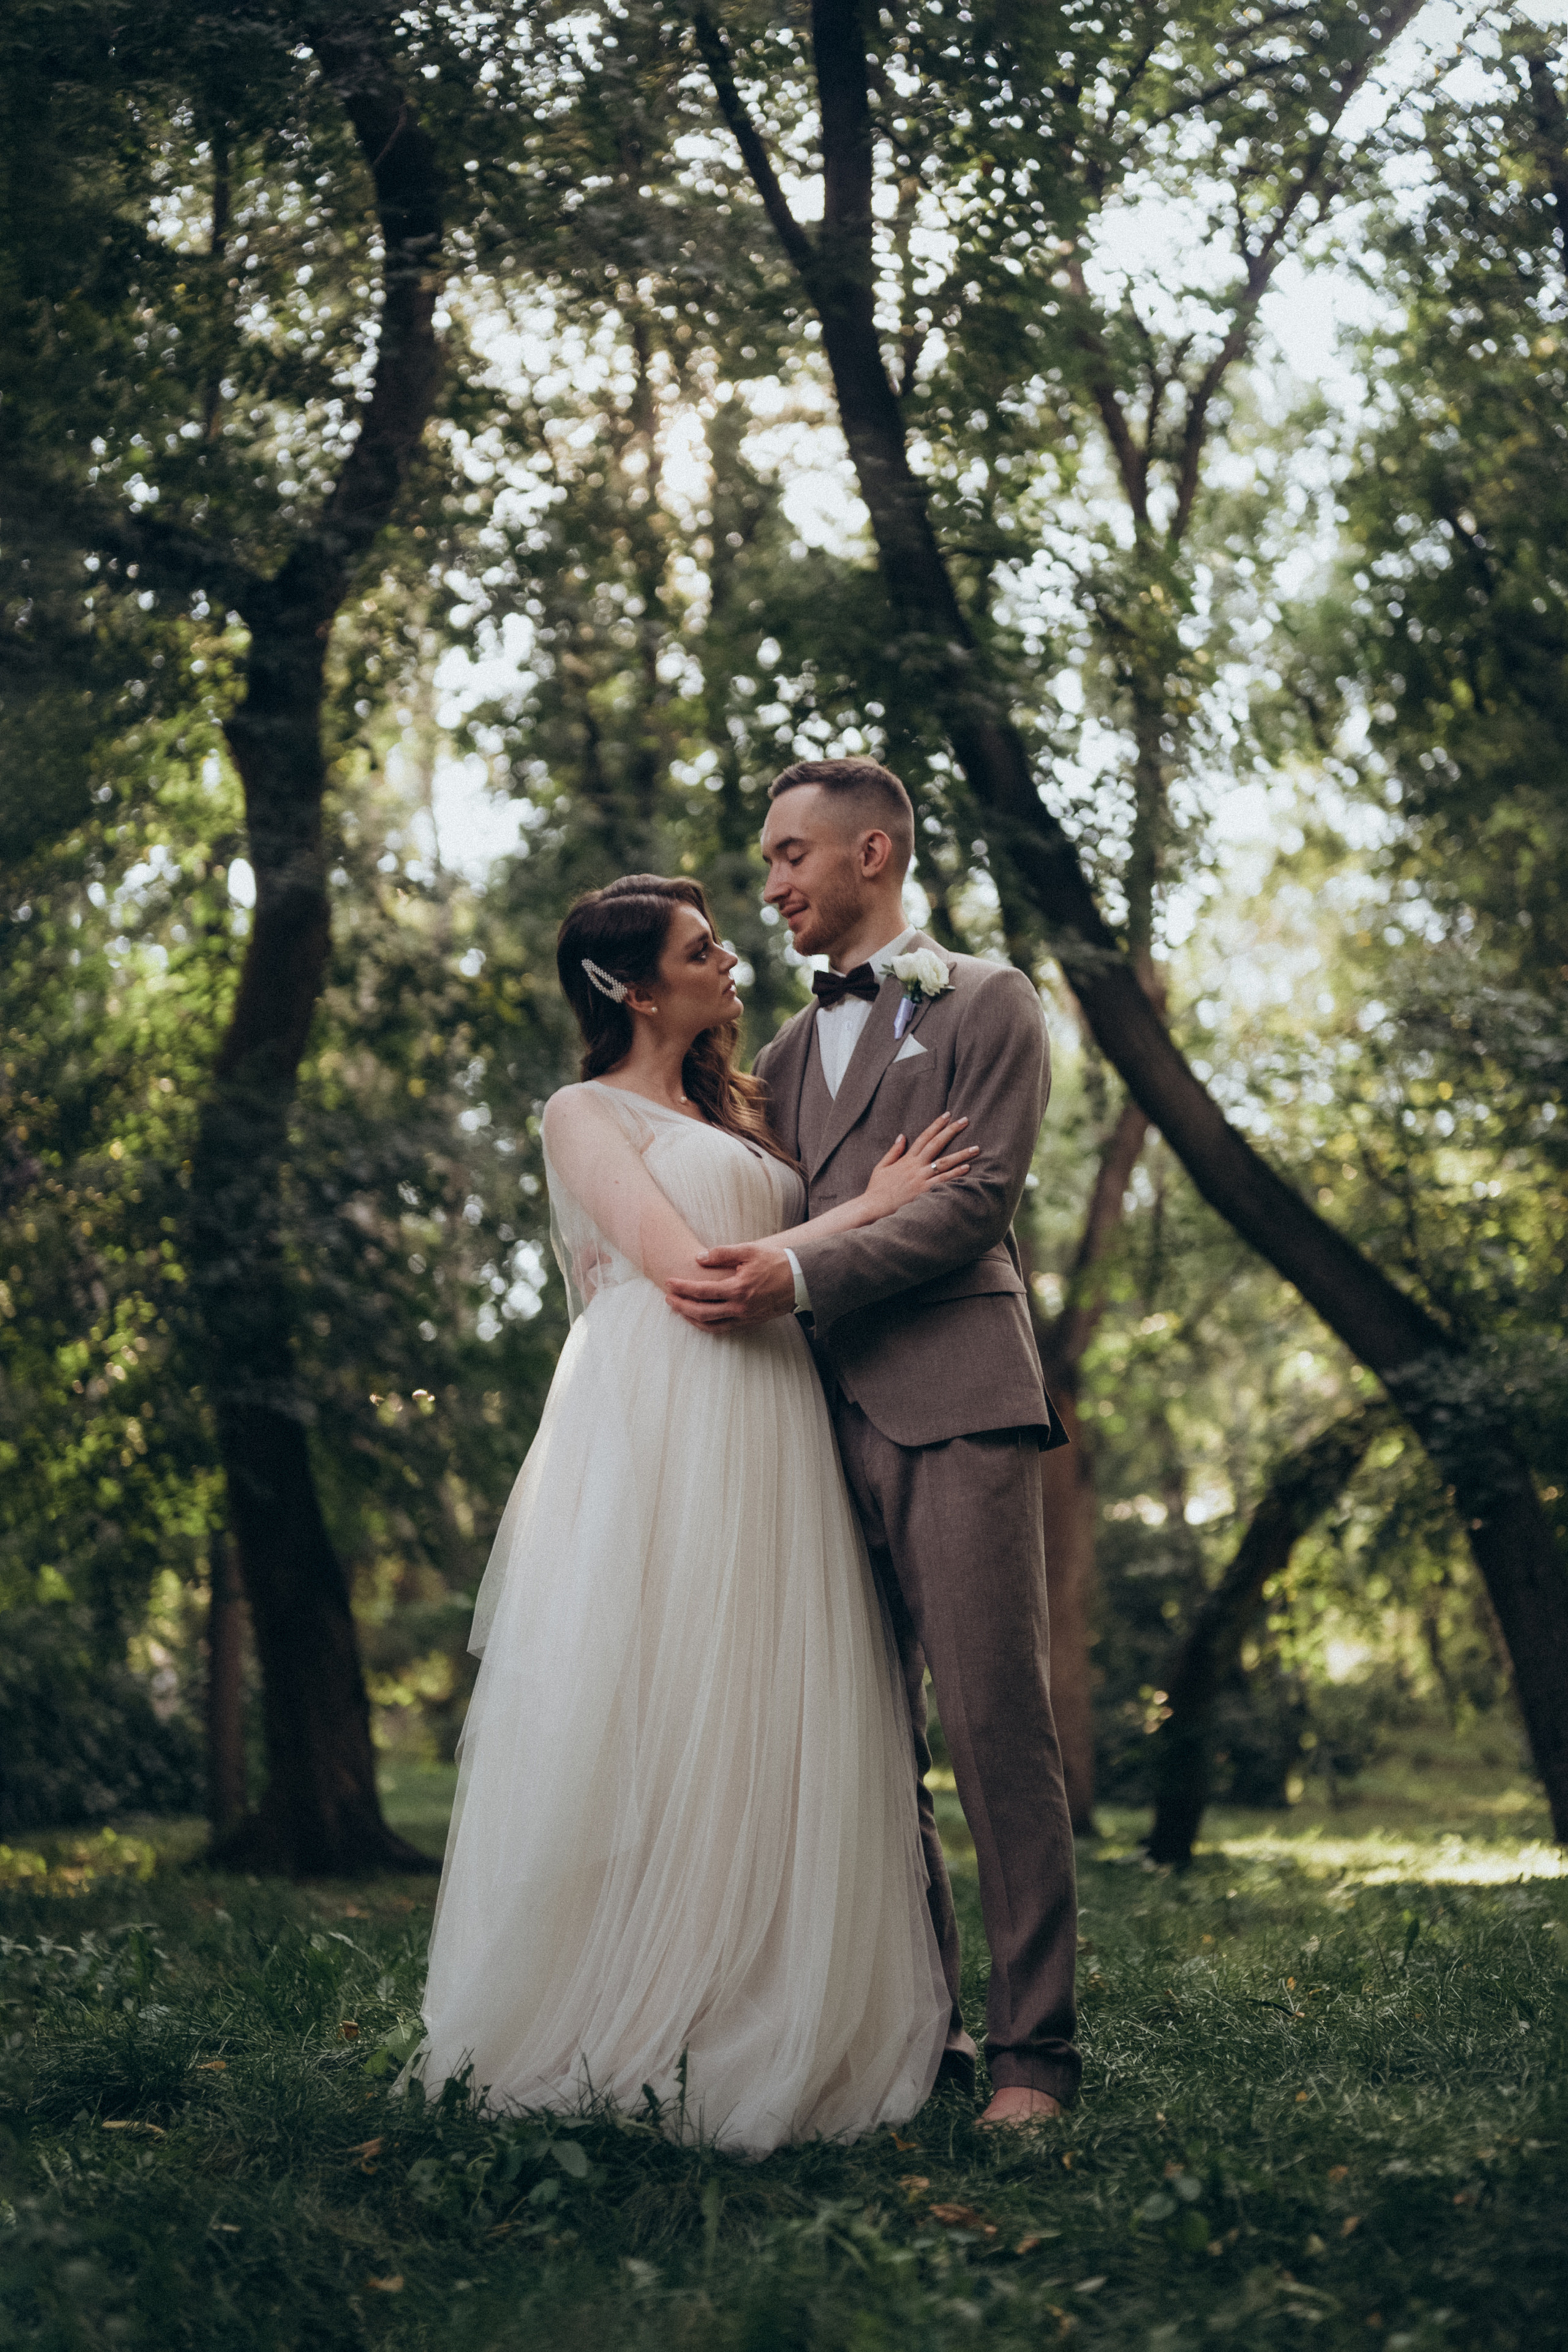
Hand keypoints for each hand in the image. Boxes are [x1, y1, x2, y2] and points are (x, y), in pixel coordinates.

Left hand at [665, 1243, 796, 1331]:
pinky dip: (707, 1325)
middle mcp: (740, 1308)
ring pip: (711, 1325)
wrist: (802, 1280)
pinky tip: (699, 1318)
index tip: (669, 1282)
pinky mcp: (750, 1322)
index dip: (682, 1287)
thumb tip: (698, 1258)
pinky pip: (723, 1328)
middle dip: (681, 1306)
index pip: (702, 1291)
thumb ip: (722, 1253)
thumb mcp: (750, 1250)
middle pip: (701, 1313)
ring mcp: (745, 1318)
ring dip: (691, 1319)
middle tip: (667, 1298)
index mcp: (738, 1289)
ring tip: (678, 1309)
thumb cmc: (776, 1262)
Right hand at [859, 1113, 977, 1218]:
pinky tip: (967, 1168)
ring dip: (961, 1154)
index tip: (947, 1115)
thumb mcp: (881, 1166)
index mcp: (906, 1159)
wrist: (874, 1207)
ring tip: (976, 1148)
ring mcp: (921, 1178)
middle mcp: (915, 1166)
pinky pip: (943, 1181)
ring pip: (944, 1163)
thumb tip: (902, 1136)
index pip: (924, 1137)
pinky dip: (955, 1174)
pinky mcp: (924, 1192)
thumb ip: (893, 1151)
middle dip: (951, 1131)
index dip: (936, 1125)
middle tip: (965, 1120)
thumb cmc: (877, 1189)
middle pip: (936, 1144)